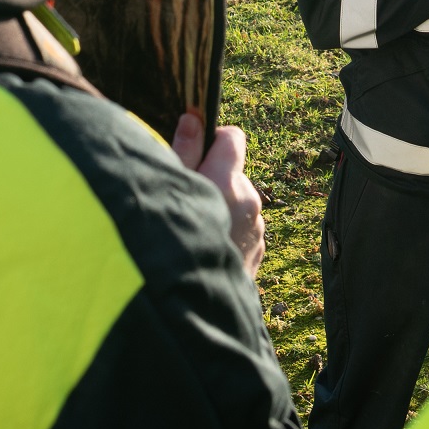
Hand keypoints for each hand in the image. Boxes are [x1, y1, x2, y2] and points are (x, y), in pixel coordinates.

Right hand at [174, 112, 265, 276]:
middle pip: (232, 173)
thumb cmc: (174, 245)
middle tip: (185, 201)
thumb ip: (183, 152)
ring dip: (220, 208)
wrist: (194, 310)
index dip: (212, 141)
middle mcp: (250, 201)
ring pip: (238, 202)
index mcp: (228, 181)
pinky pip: (243, 228)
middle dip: (212, 180)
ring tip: (194, 231)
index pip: (233, 137)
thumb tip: (193, 117)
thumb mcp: (169, 192)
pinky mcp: (259, 251)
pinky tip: (206, 249)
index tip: (195, 155)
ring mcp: (258, 228)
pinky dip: (228, 231)